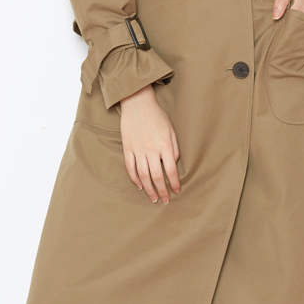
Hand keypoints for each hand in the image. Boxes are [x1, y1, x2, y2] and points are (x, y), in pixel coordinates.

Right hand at [120, 88, 180, 202]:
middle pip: (157, 177)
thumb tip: (173, 165)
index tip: (176, 192)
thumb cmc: (157, 116)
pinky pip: (130, 168)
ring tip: (153, 198)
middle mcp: (151, 149)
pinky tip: (140, 186)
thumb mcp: (171, 130)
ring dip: (149, 189)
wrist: (138, 102)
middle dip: (162, 191)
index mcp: (165, 145)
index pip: (171, 170)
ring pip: (143, 175)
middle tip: (165, 201)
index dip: (174, 184)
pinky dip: (135, 179)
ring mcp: (138, 149)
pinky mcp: (128, 148)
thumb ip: (174, 148)